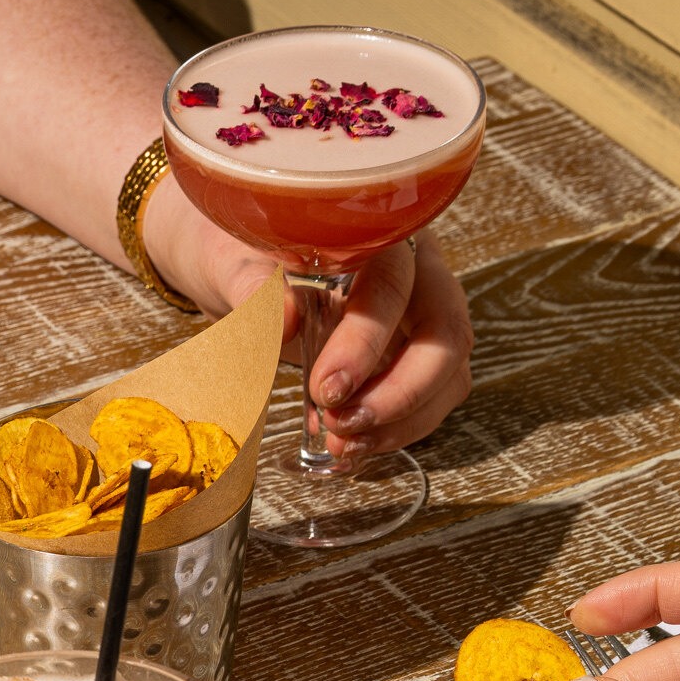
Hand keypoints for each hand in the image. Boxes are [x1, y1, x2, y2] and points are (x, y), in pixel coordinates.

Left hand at [145, 181, 474, 458]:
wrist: (237, 264)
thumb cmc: (240, 253)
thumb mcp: (231, 262)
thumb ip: (253, 286)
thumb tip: (286, 319)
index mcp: (376, 234)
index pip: (393, 284)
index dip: (366, 342)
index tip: (324, 389)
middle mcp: (415, 270)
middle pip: (445, 333)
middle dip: (400, 391)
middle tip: (342, 426)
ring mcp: (422, 313)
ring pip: (448, 370)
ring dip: (404, 419)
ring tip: (344, 445)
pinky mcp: (414, 352)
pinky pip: (430, 396)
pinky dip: (398, 428)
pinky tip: (353, 446)